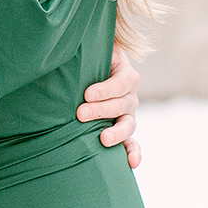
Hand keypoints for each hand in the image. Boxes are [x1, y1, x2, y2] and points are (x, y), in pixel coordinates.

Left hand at [78, 43, 140, 167]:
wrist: (86, 76)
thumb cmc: (86, 62)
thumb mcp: (91, 51)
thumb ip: (87, 47)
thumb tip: (75, 42)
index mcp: (125, 74)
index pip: (122, 82)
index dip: (106, 89)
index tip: (87, 93)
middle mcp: (129, 96)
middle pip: (123, 105)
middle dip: (102, 110)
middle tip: (80, 113)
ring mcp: (127, 115)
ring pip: (128, 125)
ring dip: (117, 133)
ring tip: (103, 139)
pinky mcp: (122, 131)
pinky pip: (132, 143)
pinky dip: (133, 153)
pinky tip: (130, 164)